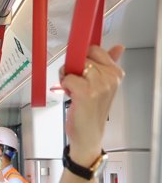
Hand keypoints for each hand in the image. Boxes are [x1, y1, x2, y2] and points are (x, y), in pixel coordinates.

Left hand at [60, 45, 124, 162]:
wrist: (89, 135)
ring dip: (67, 76)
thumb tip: (118, 47)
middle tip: (76, 83)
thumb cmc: (92, 110)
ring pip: (74, 66)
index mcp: (116, 72)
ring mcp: (100, 84)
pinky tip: (71, 95)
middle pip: (83, 57)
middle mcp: (110, 77)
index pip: (95, 49)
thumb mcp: (103, 85)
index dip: (82, 58)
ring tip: (73, 90)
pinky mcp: (86, 92)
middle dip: (73, 67)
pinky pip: (68, 78)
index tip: (81, 70)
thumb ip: (109, 64)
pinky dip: (64, 86)